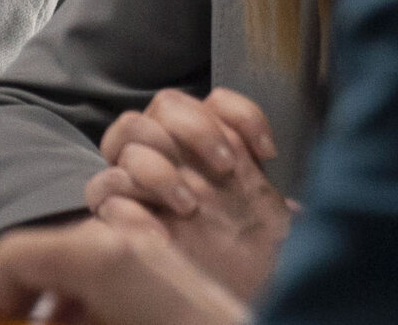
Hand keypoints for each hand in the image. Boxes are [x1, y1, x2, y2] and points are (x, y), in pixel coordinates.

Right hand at [0, 218, 247, 324]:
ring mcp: (149, 255)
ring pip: (74, 269)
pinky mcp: (170, 275)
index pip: (11, 256)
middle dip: (12, 302)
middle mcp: (122, 242)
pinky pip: (107, 279)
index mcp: (99, 254)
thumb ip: (37, 324)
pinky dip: (82, 306)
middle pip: (41, 258)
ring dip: (47, 307)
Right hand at [87, 88, 293, 300]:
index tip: (266, 153)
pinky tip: (161, 233)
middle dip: (193, 129)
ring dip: (158, 168)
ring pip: (124, 141)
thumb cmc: (250, 255)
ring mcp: (135, 180)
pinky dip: (130, 207)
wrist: (231, 296)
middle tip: (224, 167)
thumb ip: (269, 187)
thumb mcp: (271, 218)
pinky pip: (105, 192)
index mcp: (200, 145)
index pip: (212, 102)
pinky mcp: (114, 211)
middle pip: (161, 106)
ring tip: (189, 205)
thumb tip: (292, 195)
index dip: (239, 115)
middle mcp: (165, 152)